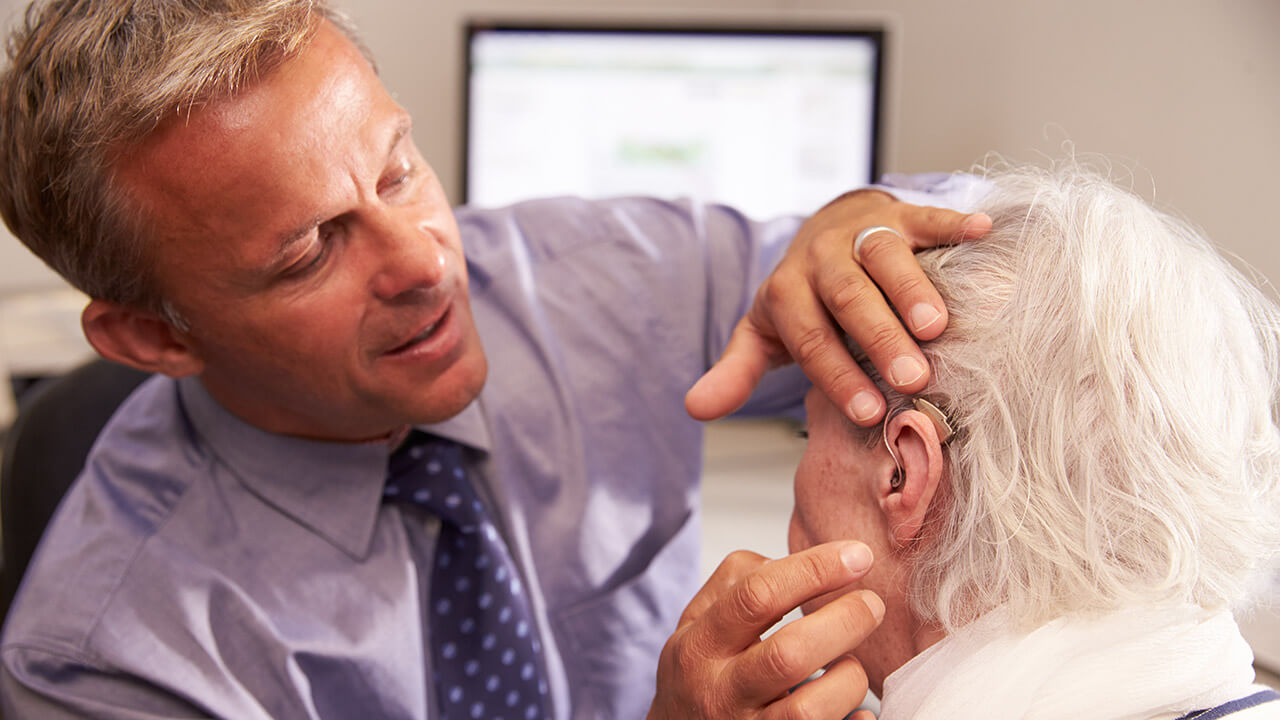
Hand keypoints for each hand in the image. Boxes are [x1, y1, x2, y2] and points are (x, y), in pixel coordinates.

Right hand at [647, 542, 884, 719]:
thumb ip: (738, 581)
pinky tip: (857, 710)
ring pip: (811, 709)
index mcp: (700, 645)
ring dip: (848, 678)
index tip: (856, 555)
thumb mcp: (696, 623)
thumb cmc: (697, 675)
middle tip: (872, 605)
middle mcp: (719, 691)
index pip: (757, 596)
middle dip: (844, 622)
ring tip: (851, 664)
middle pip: (789, 653)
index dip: (813, 570)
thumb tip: (801, 560)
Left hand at [685, 190, 990, 425]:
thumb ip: (735, 369)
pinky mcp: (900, 212)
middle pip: (849, 296)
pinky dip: (954, 223)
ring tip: (937, 326)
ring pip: (885, 255)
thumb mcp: (764, 333)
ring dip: (912, 288)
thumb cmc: (803, 300)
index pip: (811, 337)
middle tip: (911, 378)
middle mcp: (822, 258)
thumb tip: (695, 408)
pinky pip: (927, 216)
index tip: (868, 414)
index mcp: (787, 291)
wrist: (824, 232)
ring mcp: (862, 232)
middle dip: (878, 336)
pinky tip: (984, 232)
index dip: (836, 375)